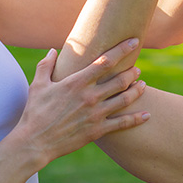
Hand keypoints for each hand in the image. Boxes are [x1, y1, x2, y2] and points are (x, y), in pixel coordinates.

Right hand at [10, 39, 148, 164]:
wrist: (35, 142)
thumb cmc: (35, 112)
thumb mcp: (38, 85)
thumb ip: (46, 65)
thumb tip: (53, 50)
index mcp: (76, 82)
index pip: (105, 61)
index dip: (122, 49)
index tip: (133, 41)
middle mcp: (90, 96)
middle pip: (120, 80)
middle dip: (132, 72)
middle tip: (136, 69)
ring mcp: (96, 114)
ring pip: (124, 99)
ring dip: (137, 91)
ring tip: (143, 85)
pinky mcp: (98, 130)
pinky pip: (123, 123)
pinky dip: (137, 118)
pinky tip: (147, 114)